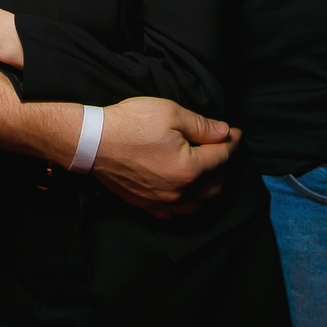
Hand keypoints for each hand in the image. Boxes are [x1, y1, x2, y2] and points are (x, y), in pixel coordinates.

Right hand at [90, 97, 237, 216]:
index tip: (235, 133)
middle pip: (215, 185)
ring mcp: (161, 201)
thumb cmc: (131, 123)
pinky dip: (184, 203)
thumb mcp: (171, 113)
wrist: (92, 140)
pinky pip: (173, 212)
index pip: (222, 157)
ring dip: (207, 187)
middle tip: (220, 148)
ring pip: (197, 203)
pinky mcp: (145, 204)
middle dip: (223, 166)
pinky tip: (182, 190)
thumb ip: (202, 126)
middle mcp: (179, 191)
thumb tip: (224, 133)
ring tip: (205, 170)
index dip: (231, 142)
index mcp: (189, 168)